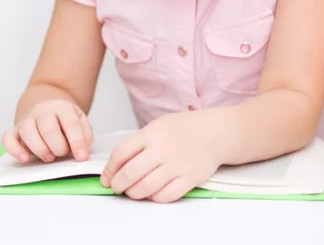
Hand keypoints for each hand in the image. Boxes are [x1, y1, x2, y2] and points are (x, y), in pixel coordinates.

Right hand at [2, 99, 93, 163]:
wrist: (48, 110)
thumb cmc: (65, 122)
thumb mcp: (80, 122)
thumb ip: (85, 135)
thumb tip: (82, 149)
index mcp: (63, 107)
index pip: (71, 123)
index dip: (77, 142)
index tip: (82, 157)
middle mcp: (43, 111)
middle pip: (48, 128)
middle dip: (58, 147)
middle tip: (63, 154)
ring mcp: (27, 120)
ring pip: (28, 132)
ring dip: (40, 149)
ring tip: (49, 157)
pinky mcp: (15, 131)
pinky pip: (8, 138)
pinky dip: (15, 150)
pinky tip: (25, 158)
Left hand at [100, 110, 227, 202]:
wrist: (215, 132)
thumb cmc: (185, 129)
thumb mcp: (159, 126)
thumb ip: (139, 142)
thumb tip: (116, 165)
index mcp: (153, 133)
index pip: (121, 153)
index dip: (109, 169)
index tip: (107, 177)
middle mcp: (164, 148)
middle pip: (130, 174)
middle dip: (118, 185)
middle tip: (117, 187)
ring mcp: (177, 164)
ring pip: (145, 188)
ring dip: (133, 193)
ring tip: (133, 191)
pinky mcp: (190, 178)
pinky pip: (165, 196)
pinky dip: (154, 198)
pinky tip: (152, 192)